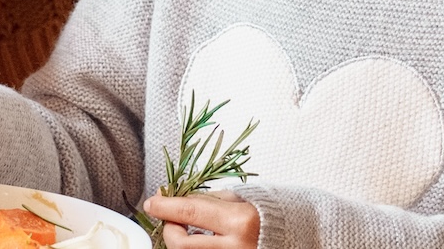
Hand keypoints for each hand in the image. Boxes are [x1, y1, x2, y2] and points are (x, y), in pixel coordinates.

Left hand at [141, 192, 260, 248]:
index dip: (165, 206)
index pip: (190, 212)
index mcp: (239, 221)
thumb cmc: (266, 215)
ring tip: (186, 229)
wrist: (292, 238)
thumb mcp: (239, 199)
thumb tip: (174, 199)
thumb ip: (207, 201)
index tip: (151, 202)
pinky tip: (199, 240)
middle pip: (181, 244)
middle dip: (169, 230)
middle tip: (169, 219)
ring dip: (180, 242)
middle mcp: (235, 247)